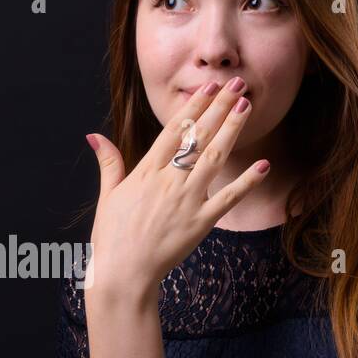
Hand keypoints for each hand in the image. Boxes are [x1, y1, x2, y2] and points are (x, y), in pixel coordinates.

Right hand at [82, 76, 270, 300]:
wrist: (124, 273)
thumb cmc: (112, 236)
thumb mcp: (107, 195)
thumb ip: (108, 163)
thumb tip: (94, 136)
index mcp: (146, 172)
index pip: (174, 129)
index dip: (194, 105)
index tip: (208, 85)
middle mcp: (168, 181)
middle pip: (198, 136)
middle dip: (219, 107)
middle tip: (237, 84)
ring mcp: (186, 201)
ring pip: (214, 158)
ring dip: (232, 131)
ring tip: (247, 107)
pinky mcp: (201, 223)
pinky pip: (228, 198)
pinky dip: (246, 182)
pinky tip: (263, 165)